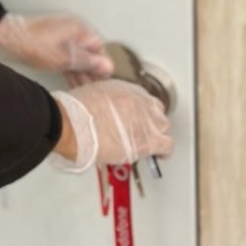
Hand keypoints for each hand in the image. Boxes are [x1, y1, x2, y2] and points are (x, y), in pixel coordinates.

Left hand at [0, 13, 113, 78]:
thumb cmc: (34, 44)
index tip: (104, 80)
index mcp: (78, 29)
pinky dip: (70, 69)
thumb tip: (108, 65)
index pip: (99, 47)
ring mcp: (61, 37)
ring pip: (77, 57)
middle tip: (96, 89)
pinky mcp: (51, 44)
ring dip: (81, 73)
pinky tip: (73, 84)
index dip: (102, 65)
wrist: (8, 38)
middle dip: (92, 71)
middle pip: (88, 52)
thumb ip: (88, 62)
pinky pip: (66, 57)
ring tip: (86, 92)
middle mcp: (71, 31)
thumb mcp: (65, 58)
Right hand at [49, 79, 172, 171]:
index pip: (144, 98)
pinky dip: (163, 152)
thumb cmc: (78, 111)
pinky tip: (157, 156)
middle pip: (156, 111)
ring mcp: (147, 120)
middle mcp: (140, 101)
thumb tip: (108, 109)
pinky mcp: (149, 140)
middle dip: (150, 121)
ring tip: (147, 142)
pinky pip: (167, 146)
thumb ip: (107, 100)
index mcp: (126, 89)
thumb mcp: (93, 94)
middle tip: (139, 130)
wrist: (78, 125)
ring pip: (164, 126)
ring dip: (156, 134)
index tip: (135, 117)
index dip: (140, 111)